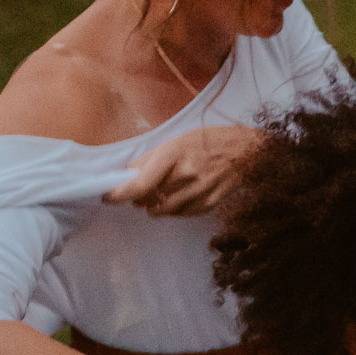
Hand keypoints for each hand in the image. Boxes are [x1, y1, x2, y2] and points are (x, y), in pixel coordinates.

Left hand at [104, 124, 261, 215]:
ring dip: (153, 208)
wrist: (248, 151)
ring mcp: (200, 191)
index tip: (107, 197)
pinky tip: (176, 200)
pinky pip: (182, 214)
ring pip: (164, 211)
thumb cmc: (209, 141)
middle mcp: (187, 174)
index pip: (141, 183)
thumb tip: (127, 173)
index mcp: (174, 153)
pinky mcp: (210, 203)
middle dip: (138, 198)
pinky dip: (173, 211)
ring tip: (155, 199)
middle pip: (149, 199)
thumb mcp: (178, 140)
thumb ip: (152, 157)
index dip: (120, 194)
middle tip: (139, 192)